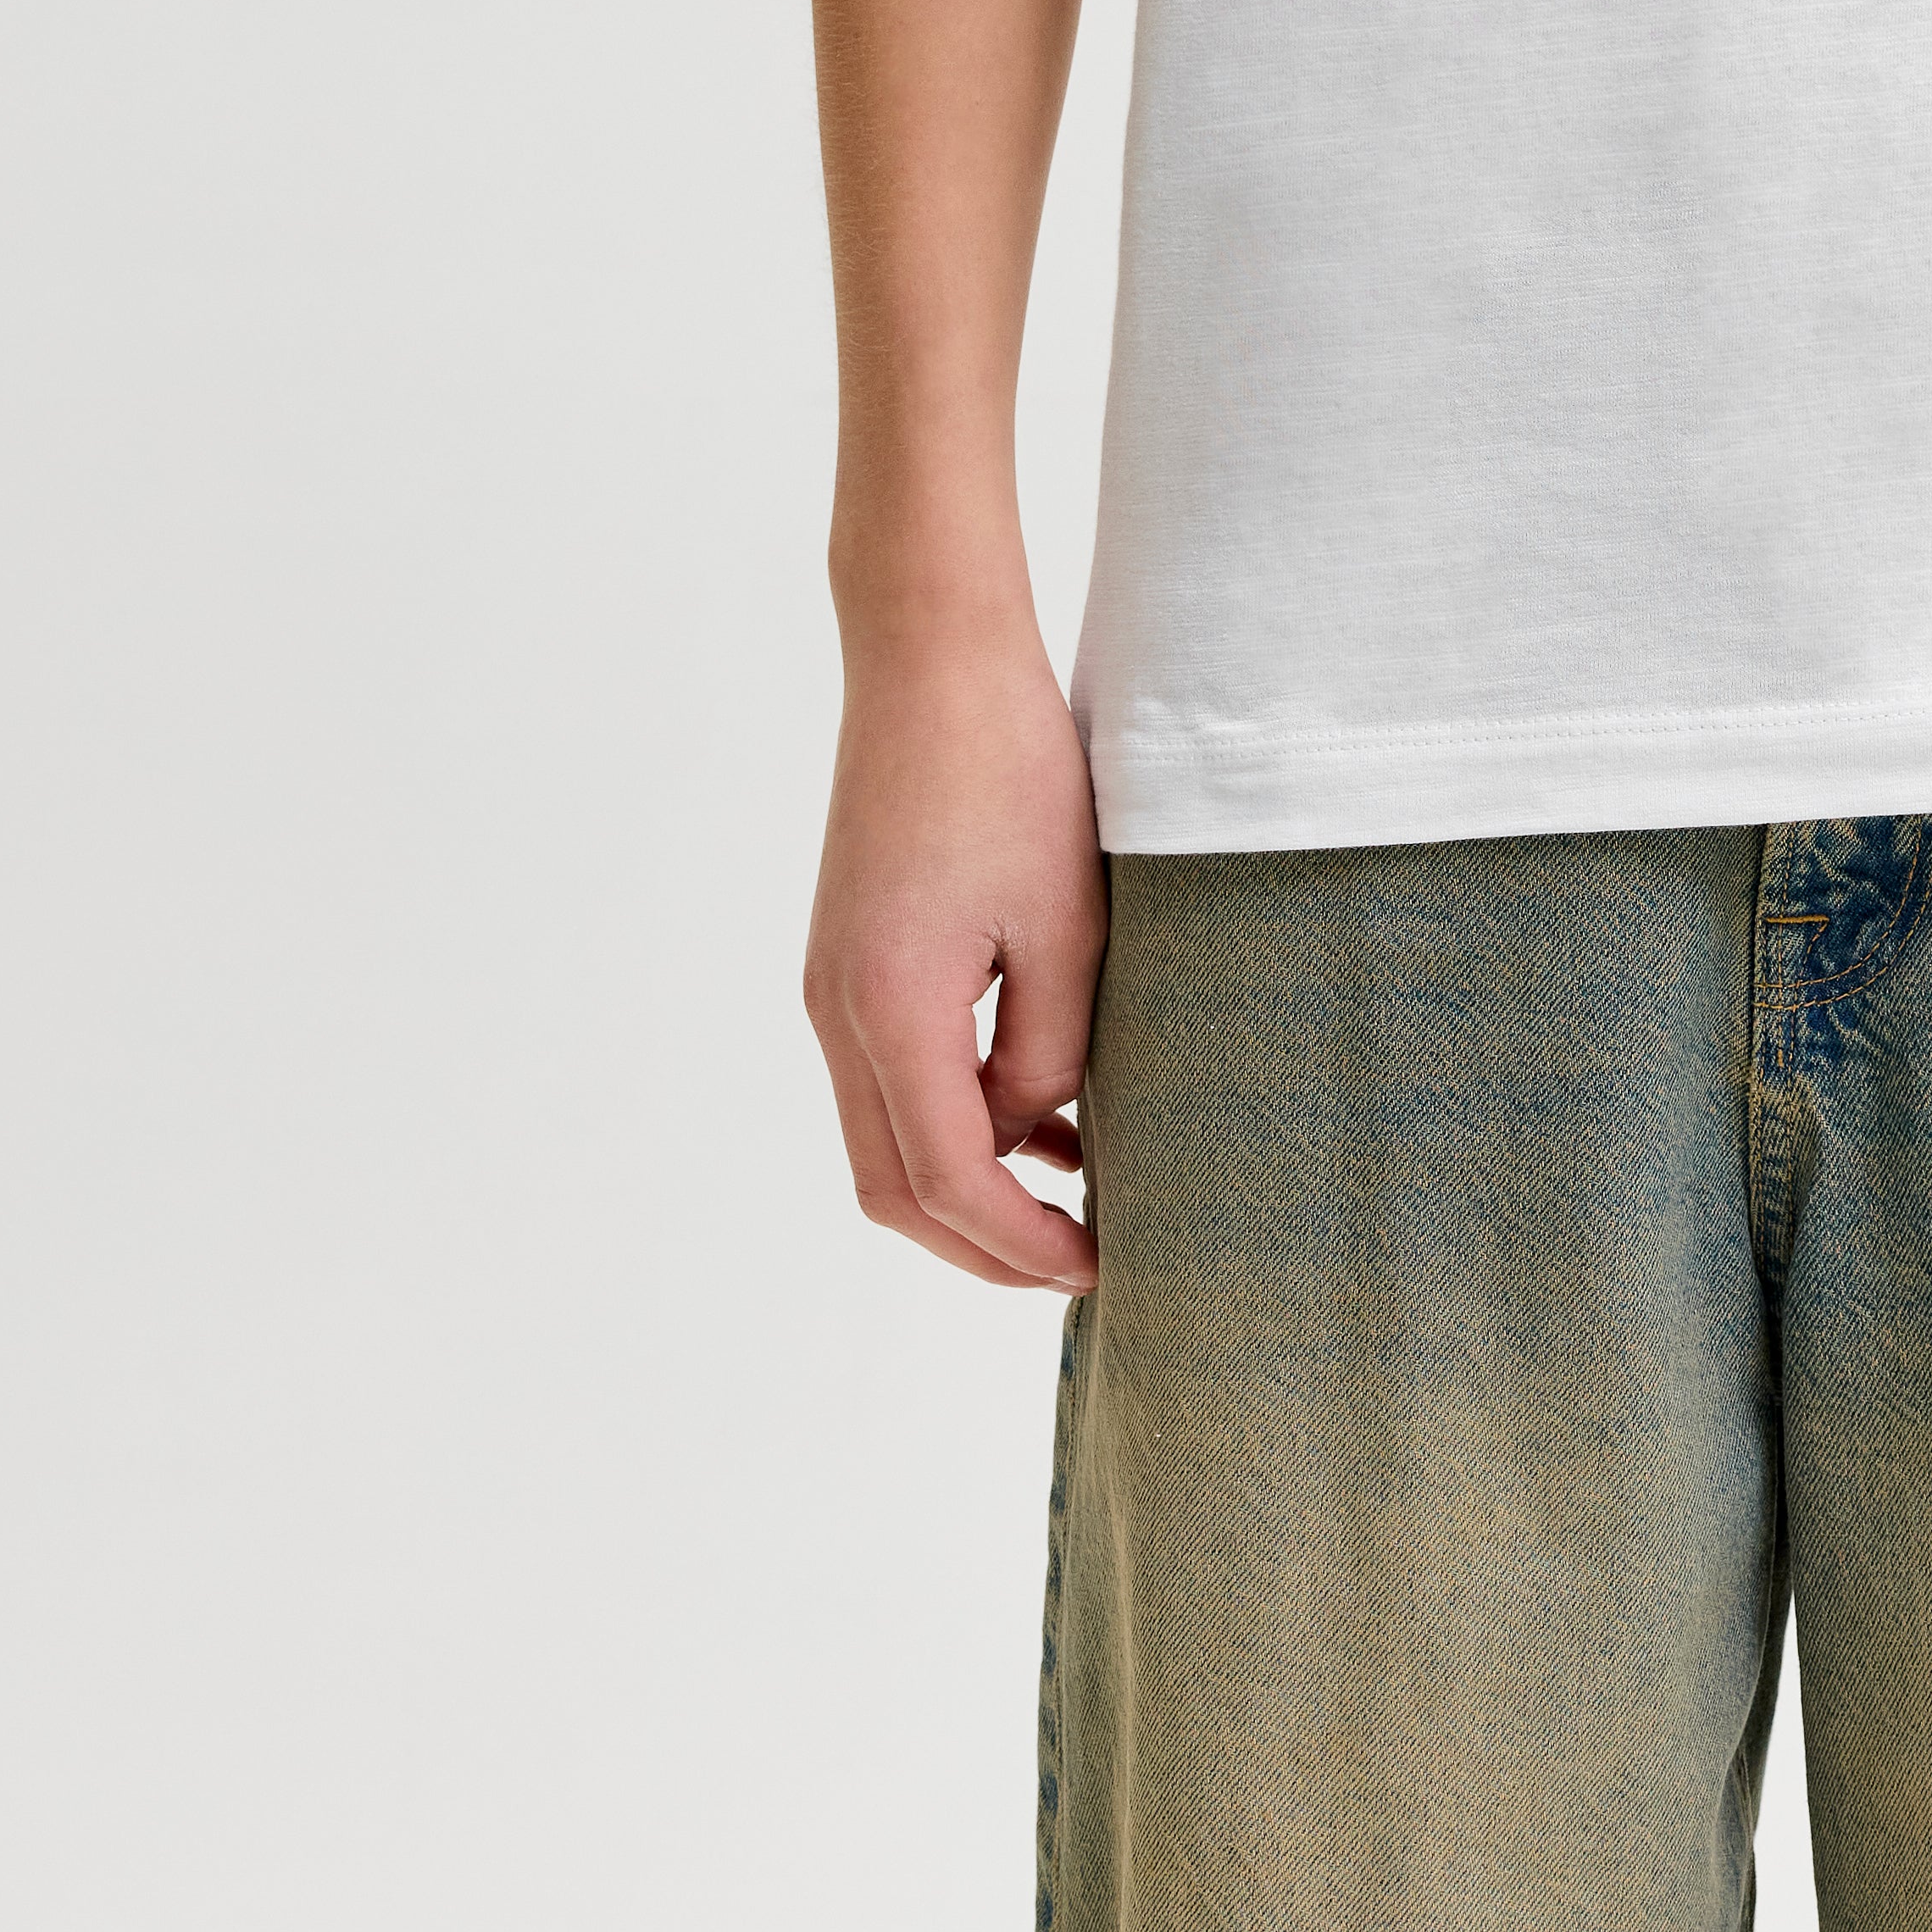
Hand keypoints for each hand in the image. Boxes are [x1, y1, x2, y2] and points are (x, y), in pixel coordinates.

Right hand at [805, 613, 1105, 1292]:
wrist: (932, 663)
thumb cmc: (1011, 774)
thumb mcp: (1065, 923)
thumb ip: (1050, 1048)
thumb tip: (1032, 1129)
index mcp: (889, 1009)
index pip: (947, 1179)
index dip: (1019, 1244)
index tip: (1096, 1268)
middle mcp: (839, 1011)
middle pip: (895, 1186)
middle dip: (982, 1243)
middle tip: (1080, 1262)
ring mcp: (835, 985)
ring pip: (888, 1137)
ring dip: (971, 1181)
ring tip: (1077, 1196)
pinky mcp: (853, 956)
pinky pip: (895, 1073)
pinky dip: (957, 1114)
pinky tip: (1044, 1113)